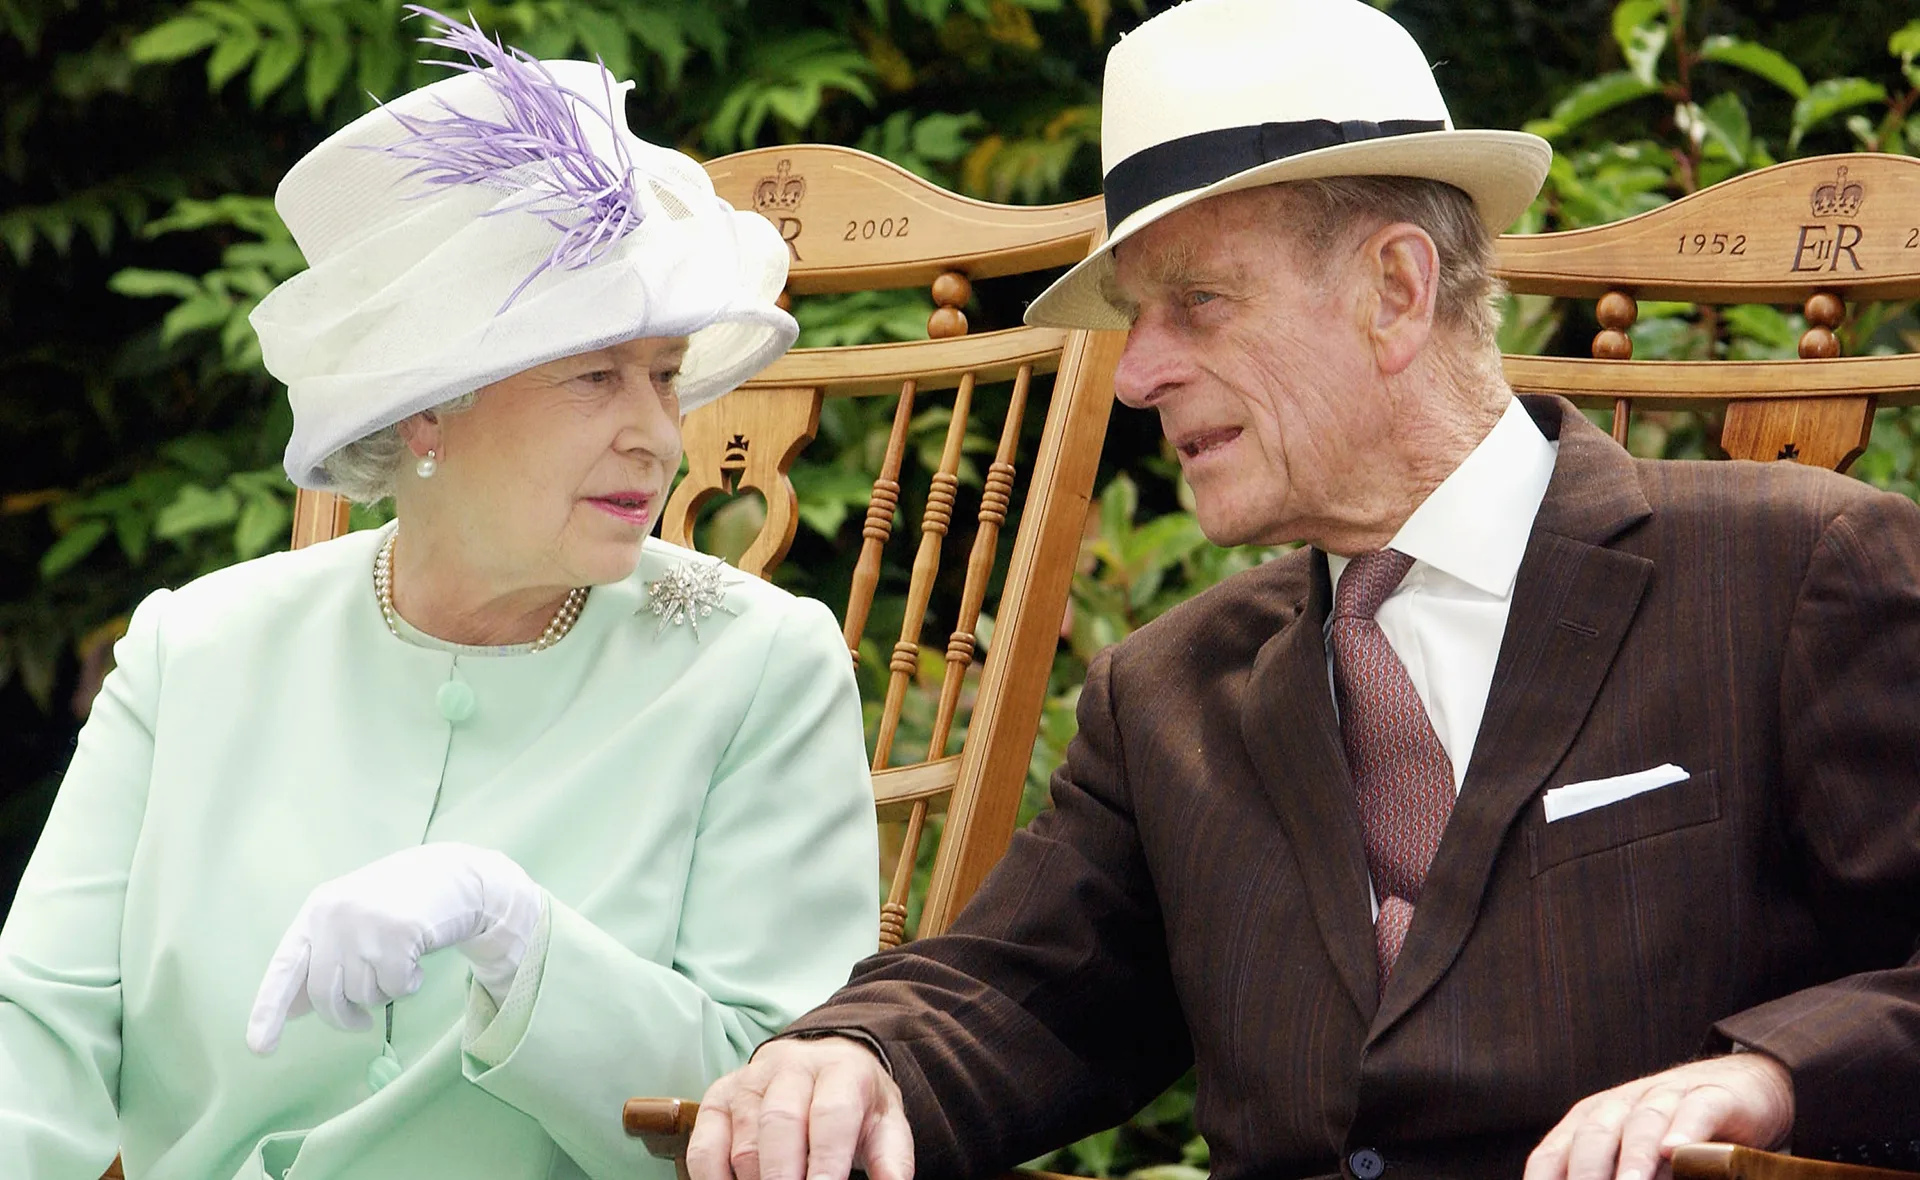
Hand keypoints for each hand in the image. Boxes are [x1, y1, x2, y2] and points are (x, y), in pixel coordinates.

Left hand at [246, 842, 541, 1053]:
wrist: (454, 874)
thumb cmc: (400, 903)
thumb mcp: (352, 923)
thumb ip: (323, 959)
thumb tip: (293, 1010)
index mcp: (316, 912)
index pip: (284, 968)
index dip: (268, 1009)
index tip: (259, 1048)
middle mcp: (334, 917)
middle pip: (326, 994)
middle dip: (343, 1017)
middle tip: (360, 1023)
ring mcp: (366, 924)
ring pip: (364, 994)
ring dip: (384, 991)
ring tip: (399, 960)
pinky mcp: (399, 933)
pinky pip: (397, 988)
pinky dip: (410, 983)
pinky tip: (417, 957)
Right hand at [688, 1036, 913, 1179]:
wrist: (822, 1062)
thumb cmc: (855, 1104)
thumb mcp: (886, 1124)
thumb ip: (892, 1159)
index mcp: (840, 1070)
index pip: (831, 1113)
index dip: (827, 1159)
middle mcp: (791, 1067)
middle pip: (780, 1122)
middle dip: (784, 1174)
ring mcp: (749, 1080)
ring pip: (745, 1141)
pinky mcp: (717, 1098)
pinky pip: (704, 1147)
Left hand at [1525, 1053, 1793, 1179]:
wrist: (1739, 1084)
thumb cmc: (1672, 1134)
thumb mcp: (1633, 1161)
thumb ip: (1610, 1178)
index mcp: (1589, 1123)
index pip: (1553, 1154)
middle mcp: (1619, 1106)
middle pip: (1592, 1138)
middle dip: (1584, 1174)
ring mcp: (1664, 1097)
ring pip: (1642, 1124)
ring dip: (1634, 1157)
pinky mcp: (1711, 1097)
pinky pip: (1695, 1111)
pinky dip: (1684, 1130)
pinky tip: (1675, 1151)